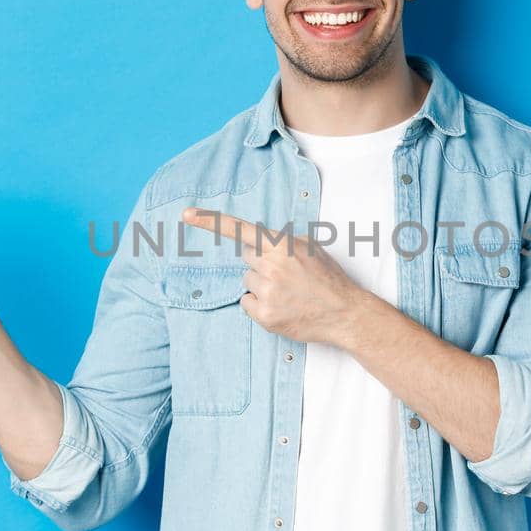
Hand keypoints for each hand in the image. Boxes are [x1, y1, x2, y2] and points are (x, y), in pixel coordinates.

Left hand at [180, 206, 373, 347]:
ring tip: (288, 292)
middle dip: (261, 264)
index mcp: (282, 245)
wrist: (344, 312)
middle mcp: (271, 267)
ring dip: (262, 285)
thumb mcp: (310, 247)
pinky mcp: (265, 316)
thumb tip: (259, 241)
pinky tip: (282, 306)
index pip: (239, 230)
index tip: (186, 214)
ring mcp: (268, 292)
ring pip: (247, 281)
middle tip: (286, 274)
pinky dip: (260, 305)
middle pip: (247, 258)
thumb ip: (282, 241)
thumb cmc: (328, 278)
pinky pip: (247, 303)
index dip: (210, 221)